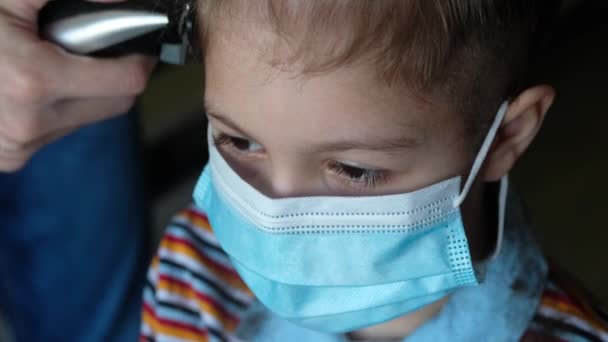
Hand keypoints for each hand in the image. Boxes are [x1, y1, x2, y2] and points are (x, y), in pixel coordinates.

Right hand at [0, 0, 155, 171]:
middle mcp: (28, 124)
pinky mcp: (10, 156)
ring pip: (89, 119)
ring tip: (59, 60)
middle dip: (118, 75)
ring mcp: (18, 146)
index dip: (140, 59)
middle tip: (103, 46)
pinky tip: (38, 83)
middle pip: (116, 105)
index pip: (126, 82)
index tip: (140, 42)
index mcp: (31, 82)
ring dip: (90, 92)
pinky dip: (62, 108)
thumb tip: (123, 0)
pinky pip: (61, 131)